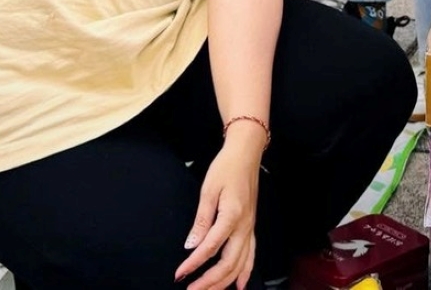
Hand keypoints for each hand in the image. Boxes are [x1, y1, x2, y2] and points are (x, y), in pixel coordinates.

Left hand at [175, 132, 262, 288]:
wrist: (246, 154)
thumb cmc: (226, 168)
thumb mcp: (208, 190)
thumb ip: (201, 220)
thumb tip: (191, 245)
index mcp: (232, 216)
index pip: (210, 248)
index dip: (193, 264)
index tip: (179, 275)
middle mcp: (244, 227)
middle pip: (228, 264)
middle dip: (209, 282)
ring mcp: (250, 229)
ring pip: (241, 264)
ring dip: (225, 282)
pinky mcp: (251, 227)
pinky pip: (251, 256)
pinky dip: (246, 273)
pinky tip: (240, 285)